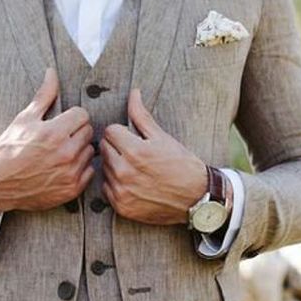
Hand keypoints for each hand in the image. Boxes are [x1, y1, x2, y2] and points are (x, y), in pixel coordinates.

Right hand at [0, 68, 94, 222]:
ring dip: (79, 150)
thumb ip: (44, 95)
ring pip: (90, 151)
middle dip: (76, 131)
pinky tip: (63, 167)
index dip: (71, 116)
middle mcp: (65, 153)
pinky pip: (89, 171)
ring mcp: (69, 173)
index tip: (61, 122)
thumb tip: (51, 72)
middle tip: (59, 137)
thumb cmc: (9, 148)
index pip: (82, 114)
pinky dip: (80, 169)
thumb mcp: (24, 119)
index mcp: (54, 132)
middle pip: (88, 131)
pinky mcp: (71, 189)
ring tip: (60, 152)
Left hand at [100, 88, 206, 224]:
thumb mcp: (162, 137)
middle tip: (135, 152)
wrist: (196, 199)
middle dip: (116, 146)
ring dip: (115, 165)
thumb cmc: (181, 165)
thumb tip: (133, 93)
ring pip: (104, 167)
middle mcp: (125, 172)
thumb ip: (141, 115)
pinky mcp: (121, 206)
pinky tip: (133, 183)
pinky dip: (115, 184)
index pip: (110, 131)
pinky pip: (105, 188)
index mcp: (135, 151)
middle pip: (104, 148)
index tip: (133, 137)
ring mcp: (122, 191)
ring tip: (135, 168)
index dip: (121, 131)